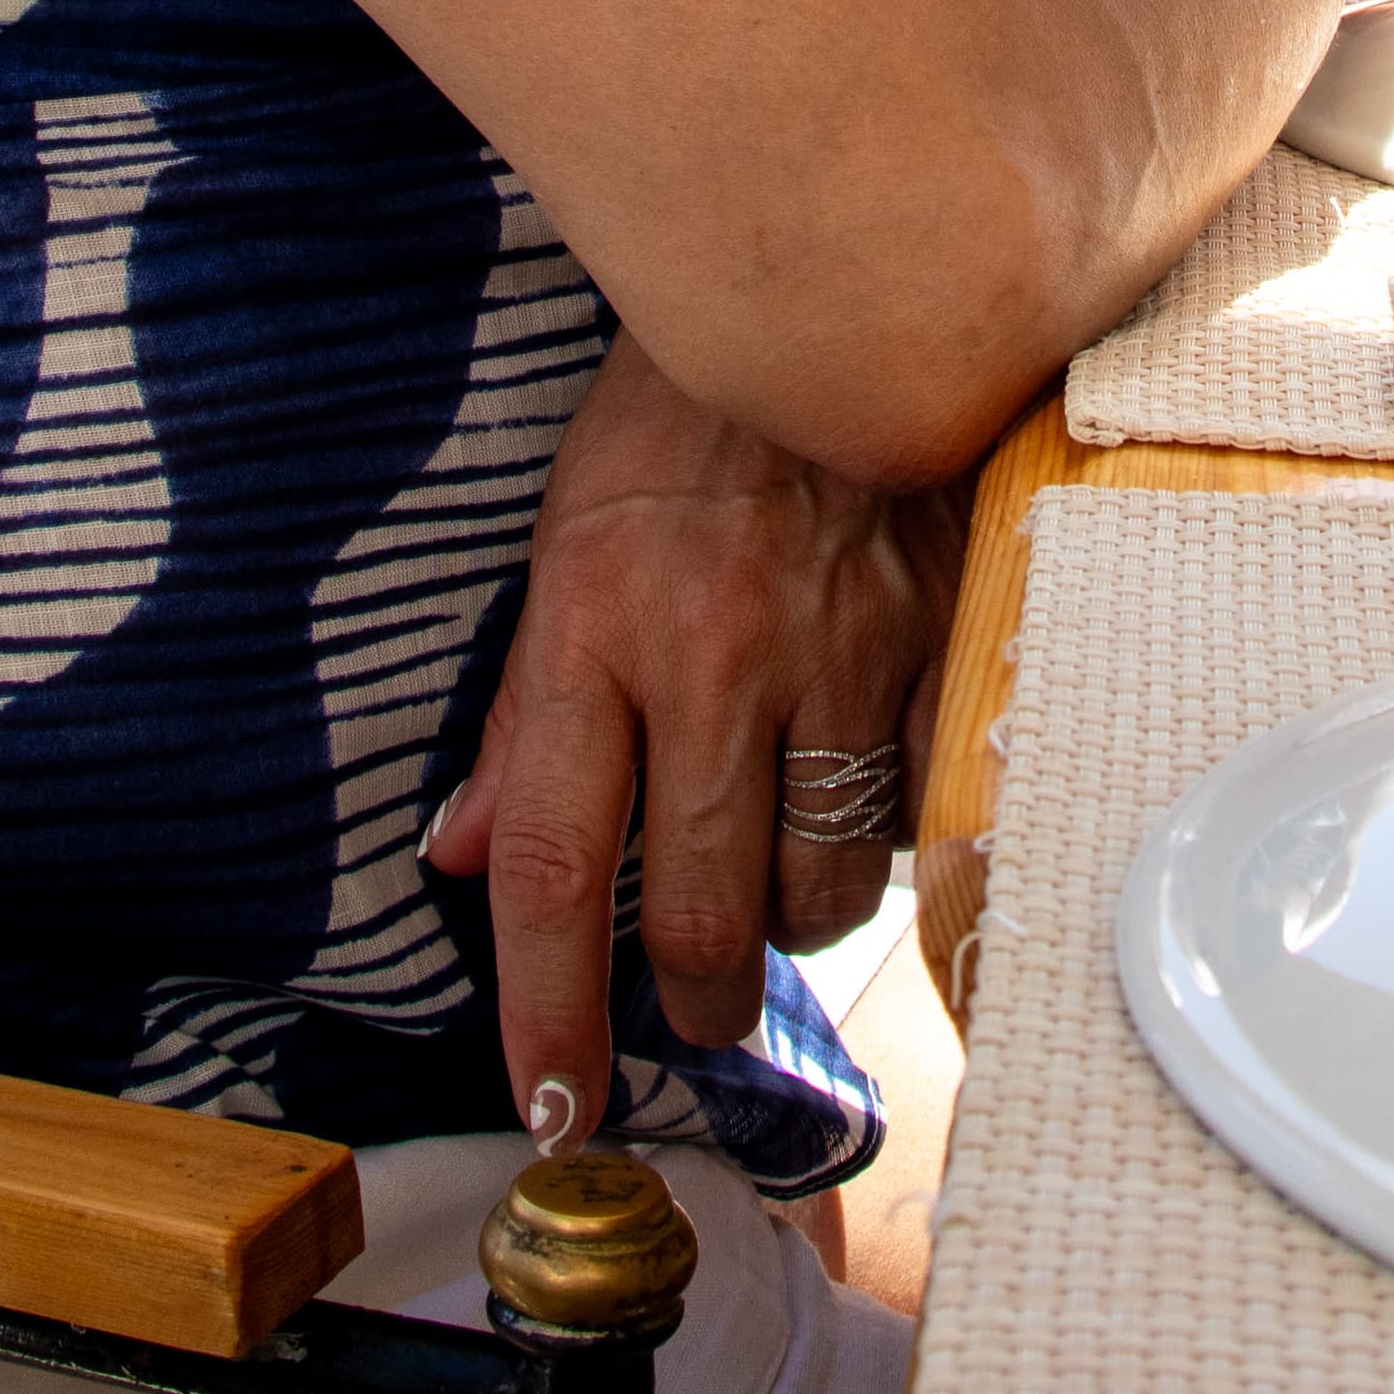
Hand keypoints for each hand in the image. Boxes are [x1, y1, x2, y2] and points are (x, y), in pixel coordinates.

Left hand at [423, 330, 966, 1148]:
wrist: (834, 285)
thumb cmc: (681, 417)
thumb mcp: (565, 542)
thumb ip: (526, 719)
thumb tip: (462, 858)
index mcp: (593, 629)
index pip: (557, 865)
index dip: (548, 1009)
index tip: (554, 1108)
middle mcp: (710, 655)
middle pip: (703, 912)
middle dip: (698, 998)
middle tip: (698, 1006)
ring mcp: (834, 652)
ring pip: (822, 886)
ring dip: (797, 925)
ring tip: (783, 887)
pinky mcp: (932, 640)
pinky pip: (912, 809)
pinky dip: (884, 839)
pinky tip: (864, 801)